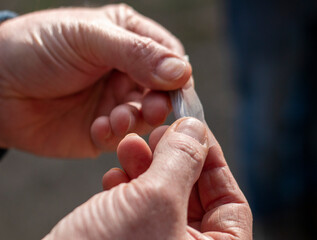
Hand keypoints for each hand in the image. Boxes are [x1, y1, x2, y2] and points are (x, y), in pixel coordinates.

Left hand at [0, 4, 190, 156]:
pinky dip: (116, 136)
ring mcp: (117, 101)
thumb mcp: (88, 37)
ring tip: (117, 119)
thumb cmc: (37, 47)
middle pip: (165, 92)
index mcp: (131, 39)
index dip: (177, 75)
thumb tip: (182, 72)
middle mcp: (129, 72)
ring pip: (148, 117)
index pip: (171, 58)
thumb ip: (137, 52)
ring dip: (138, 121)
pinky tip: (98, 128)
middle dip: (160, 102)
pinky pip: (124, 137)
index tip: (175, 88)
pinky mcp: (104, 129)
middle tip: (150, 109)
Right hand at [44, 118, 251, 239]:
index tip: (196, 131)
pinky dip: (127, 187)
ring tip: (128, 146)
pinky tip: (113, 176)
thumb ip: (182, 159)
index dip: (215, 162)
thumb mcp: (154, 200)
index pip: (231, 204)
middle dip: (174, 160)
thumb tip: (195, 128)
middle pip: (194, 198)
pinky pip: (137, 211)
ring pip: (163, 199)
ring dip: (146, 167)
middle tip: (158, 134)